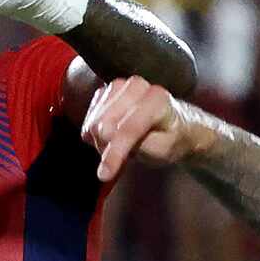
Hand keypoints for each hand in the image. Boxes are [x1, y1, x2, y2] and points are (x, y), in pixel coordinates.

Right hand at [80, 74, 205, 181]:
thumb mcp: (164, 149)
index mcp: (157, 99)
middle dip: (109, 148)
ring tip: (120, 147)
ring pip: (94, 121)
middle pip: (105, 124)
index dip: (115, 152)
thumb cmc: (169, 138)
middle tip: (124, 157)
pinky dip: (95, 134)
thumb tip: (110, 136)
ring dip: (102, 142)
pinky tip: (111, 138)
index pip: (129, 127)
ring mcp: (118, 86)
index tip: (105, 175)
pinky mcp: (104, 91)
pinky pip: (89, 118)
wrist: (170, 125)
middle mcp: (136, 86)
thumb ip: (140, 143)